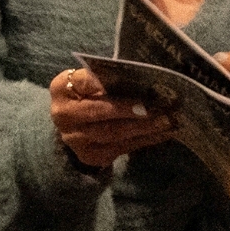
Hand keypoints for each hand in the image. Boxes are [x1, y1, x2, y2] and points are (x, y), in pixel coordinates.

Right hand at [47, 64, 178, 169]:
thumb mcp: (91, 78)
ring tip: (167, 121)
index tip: (135, 81)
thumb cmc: (90, 92)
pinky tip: (162, 133)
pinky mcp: (90, 156)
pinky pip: (121, 149)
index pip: (87, 82)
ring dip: (144, 128)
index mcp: (61, 88)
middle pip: (101, 112)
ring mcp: (75, 140)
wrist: (75, 122)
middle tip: (159, 108)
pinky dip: (144, 140)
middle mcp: (63, 115)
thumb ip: (107, 75)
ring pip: (113, 134)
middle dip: (133, 111)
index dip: (110, 83)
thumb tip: (141, 74)